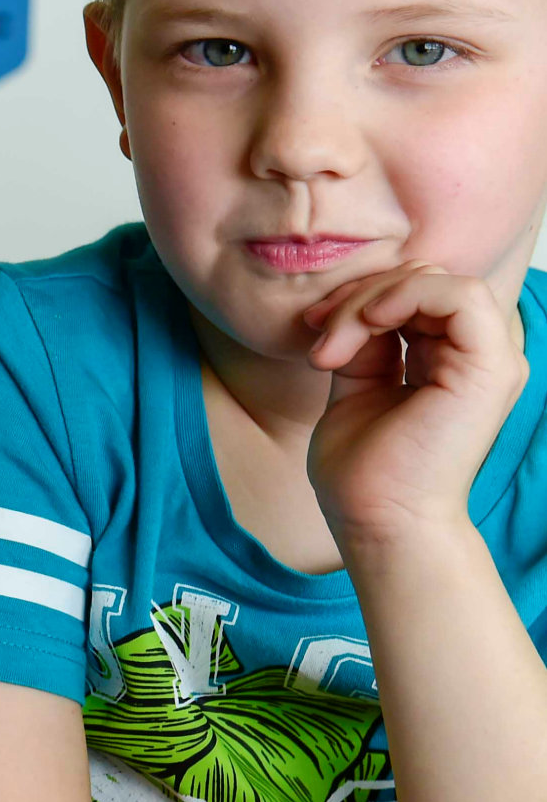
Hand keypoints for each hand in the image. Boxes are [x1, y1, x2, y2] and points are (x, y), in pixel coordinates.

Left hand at [304, 262, 527, 549]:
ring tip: (333, 347)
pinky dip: (405, 297)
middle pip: (424, 281)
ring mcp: (489, 361)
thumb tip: (355, 306)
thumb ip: (364, 342)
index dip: (360, 296)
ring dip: (372, 301)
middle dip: (359, 297)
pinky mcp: (489, 368)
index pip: (413, 293)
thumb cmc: (363, 472)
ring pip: (437, 282)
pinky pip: (459, 296)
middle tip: (316, 333)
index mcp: (447, 359)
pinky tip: (367, 325)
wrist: (377, 521)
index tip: (312, 326)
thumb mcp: (356, 386)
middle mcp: (475, 356)